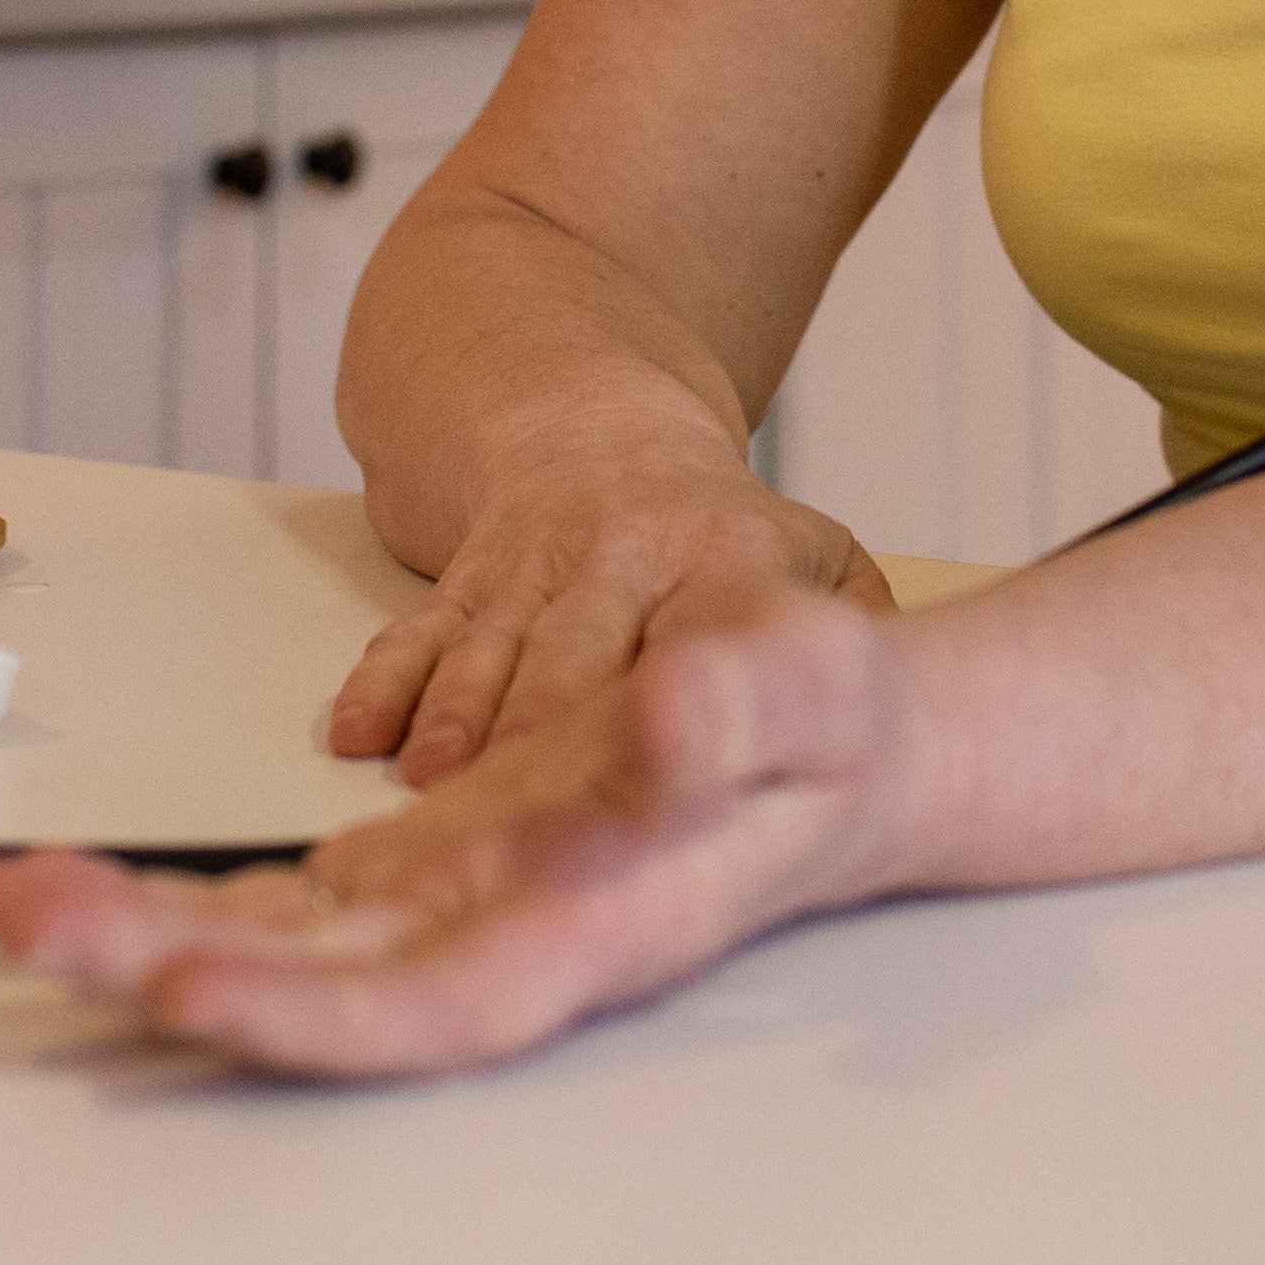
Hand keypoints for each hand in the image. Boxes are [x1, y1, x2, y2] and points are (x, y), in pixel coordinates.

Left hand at [0, 588, 917, 1077]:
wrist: (844, 749)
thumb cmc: (838, 727)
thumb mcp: (815, 680)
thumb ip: (739, 706)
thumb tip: (656, 723)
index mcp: (593, 919)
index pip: (435, 997)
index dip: (310, 1012)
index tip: (189, 986)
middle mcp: (498, 935)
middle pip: (309, 985)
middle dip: (156, 966)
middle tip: (17, 924)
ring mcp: (446, 907)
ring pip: (269, 947)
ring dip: (134, 936)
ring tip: (1, 908)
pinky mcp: (417, 867)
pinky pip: (275, 904)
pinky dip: (177, 899)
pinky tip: (88, 894)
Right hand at [331, 424, 891, 784]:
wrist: (582, 418)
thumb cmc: (709, 527)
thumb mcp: (810, 552)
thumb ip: (863, 625)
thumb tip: (904, 709)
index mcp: (717, 557)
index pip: (700, 649)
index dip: (674, 725)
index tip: (659, 797)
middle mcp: (617, 559)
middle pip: (576, 668)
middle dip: (546, 756)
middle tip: (525, 846)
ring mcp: (531, 570)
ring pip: (489, 659)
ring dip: (458, 734)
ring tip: (431, 808)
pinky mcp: (461, 582)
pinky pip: (415, 634)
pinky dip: (384, 686)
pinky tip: (360, 739)